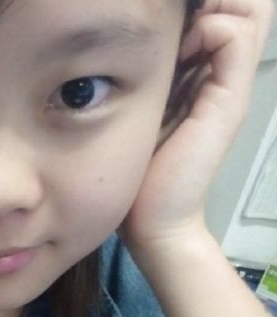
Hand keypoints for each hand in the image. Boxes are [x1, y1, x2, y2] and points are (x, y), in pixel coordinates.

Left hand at [121, 0, 273, 253]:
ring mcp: (230, 86)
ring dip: (214, 4)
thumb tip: (140, 37)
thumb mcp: (141, 108)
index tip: (165, 14)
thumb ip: (151, 75)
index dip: (199, 2)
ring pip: (247, 9)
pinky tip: (180, 50)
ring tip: (180, 28)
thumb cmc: (140, 172)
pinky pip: (233, 36)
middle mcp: (224, 73)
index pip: (223, 9)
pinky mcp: (227, 101)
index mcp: (204, 72)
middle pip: (244, 4)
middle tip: (175, 14)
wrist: (154, 221)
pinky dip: (209, 28)